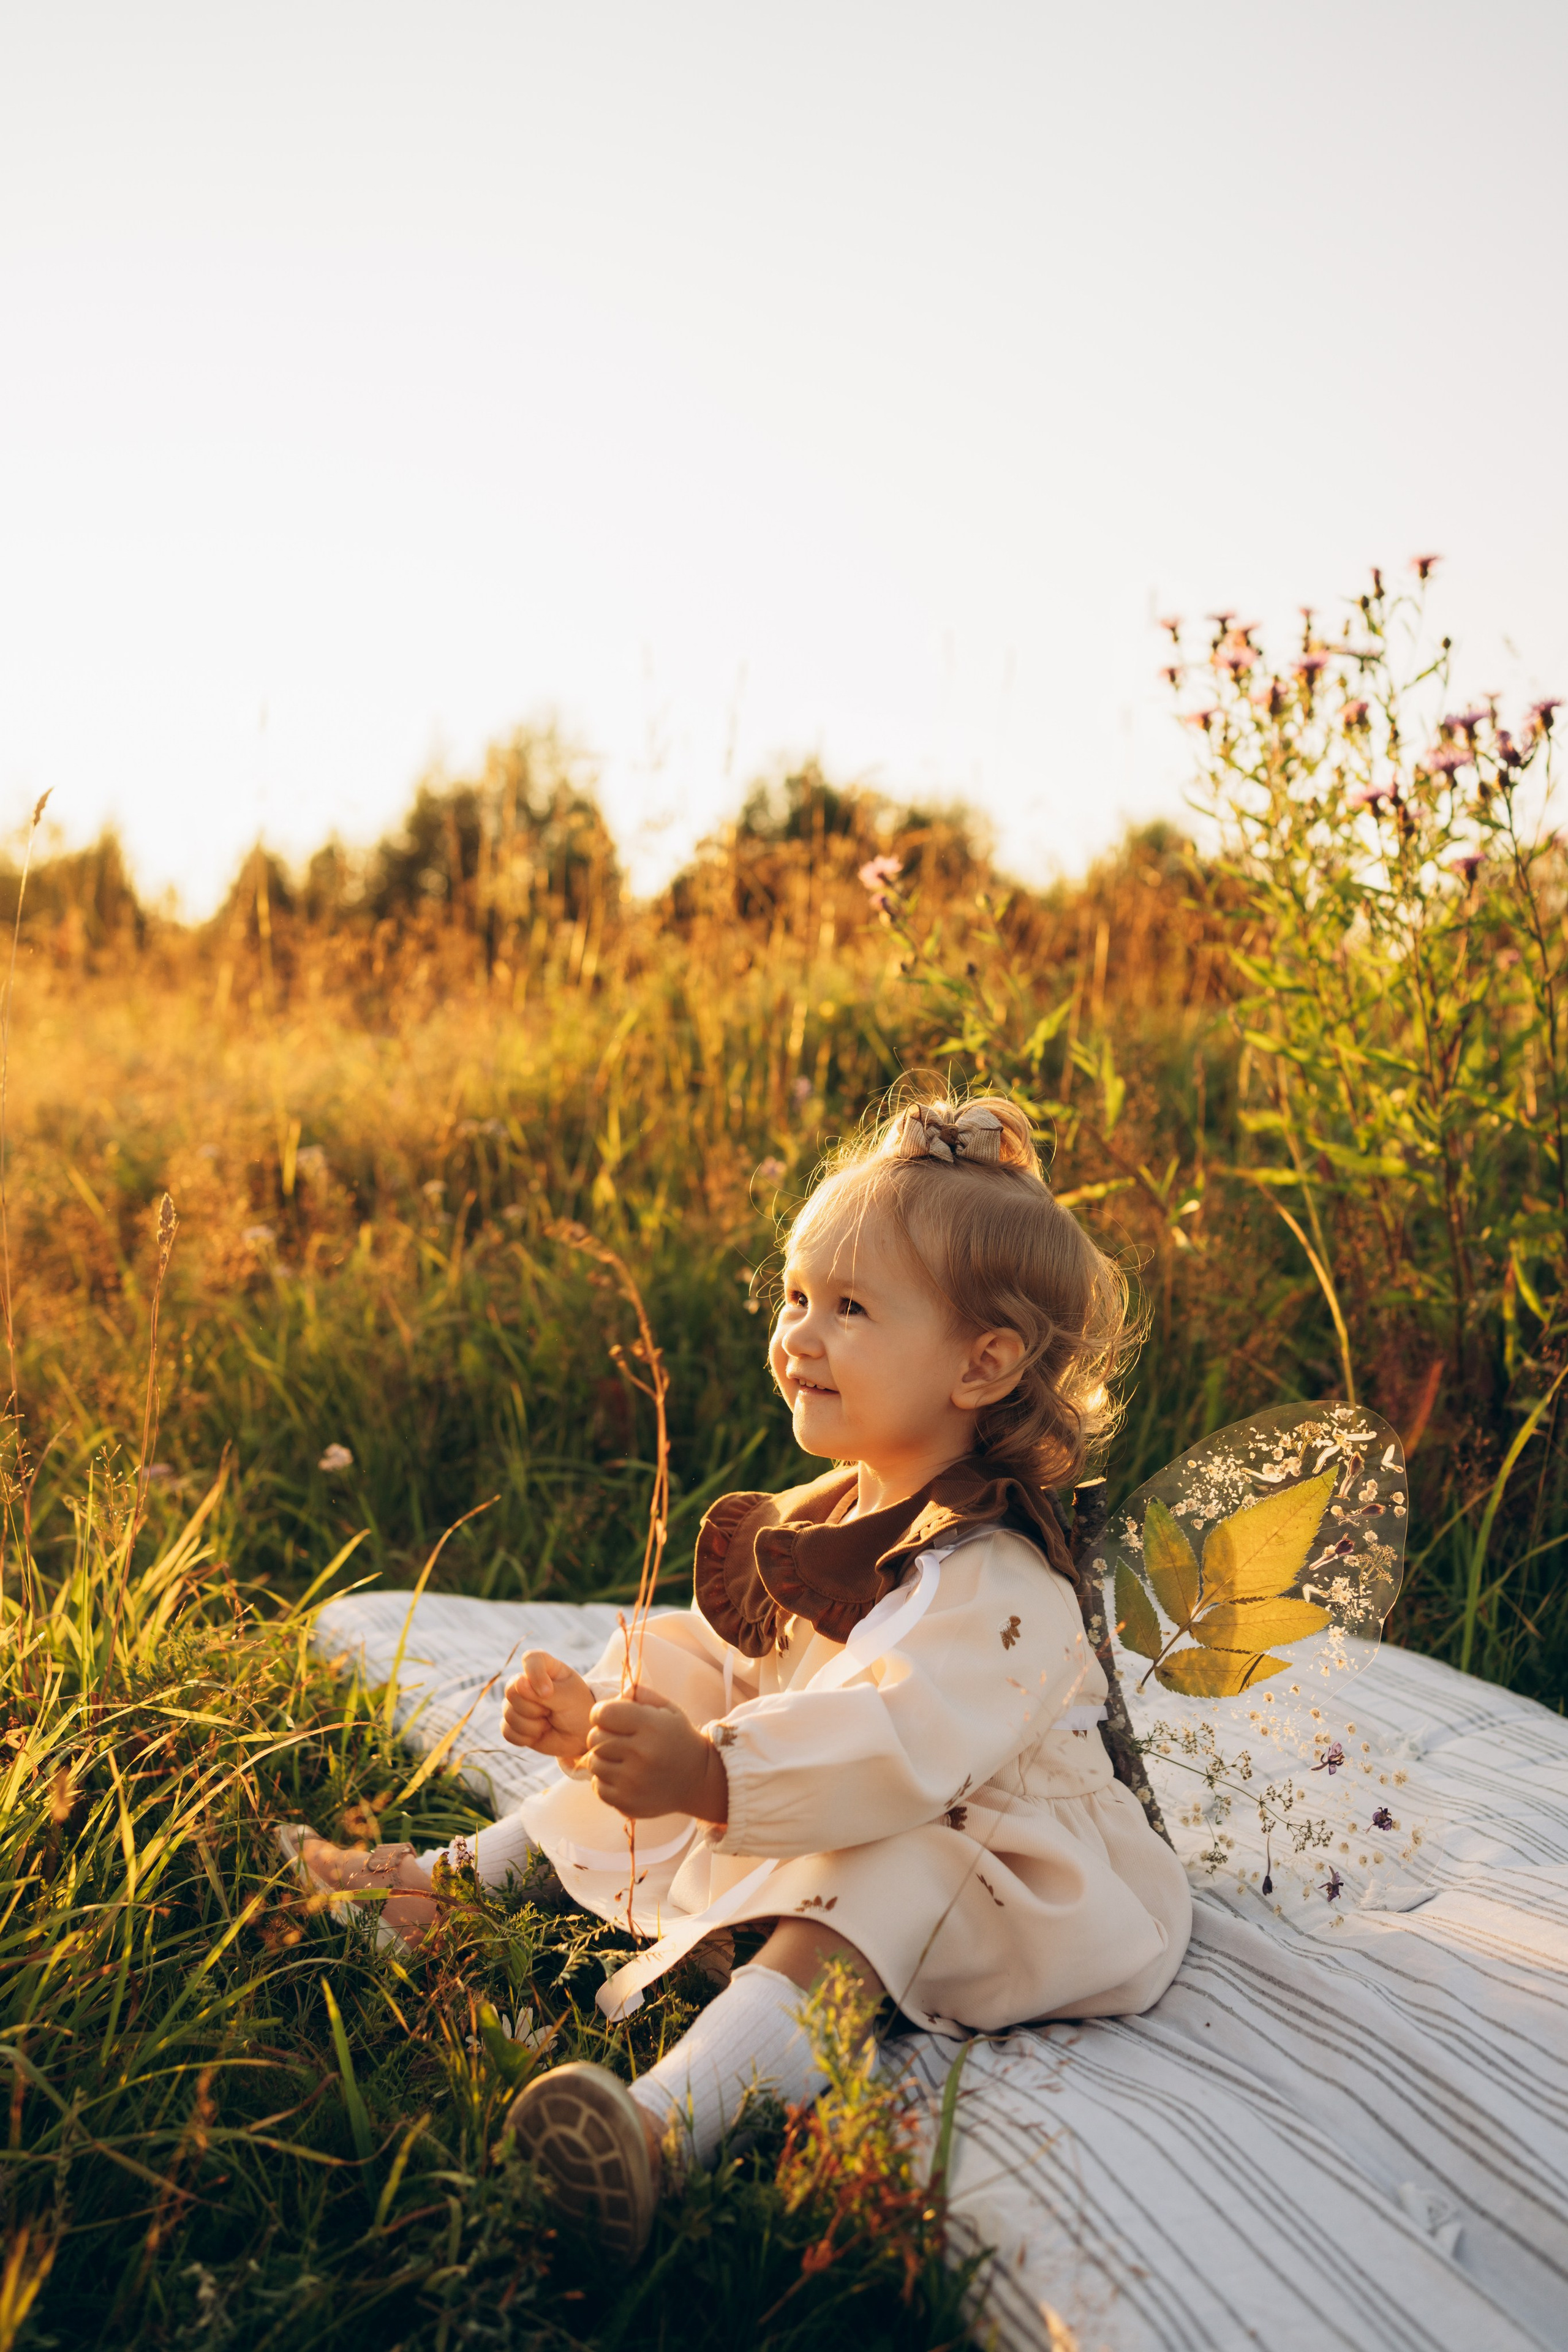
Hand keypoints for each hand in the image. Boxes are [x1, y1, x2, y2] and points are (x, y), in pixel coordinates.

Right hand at [501, 1652, 594, 1757]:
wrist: (581, 1737)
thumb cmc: (579, 1711)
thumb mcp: (568, 1698)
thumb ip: (544, 1692)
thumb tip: (518, 1683)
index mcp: (546, 1668)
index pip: (530, 1659)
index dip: (534, 1675)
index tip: (548, 1693)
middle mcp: (528, 1683)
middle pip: (511, 1690)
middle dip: (533, 1708)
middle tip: (552, 1712)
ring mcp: (519, 1704)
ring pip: (508, 1713)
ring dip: (532, 1726)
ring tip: (548, 1724)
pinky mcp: (514, 1724)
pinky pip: (506, 1731)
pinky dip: (524, 1737)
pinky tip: (538, 1735)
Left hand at [585, 1686, 728, 1823]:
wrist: (698, 1780)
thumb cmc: (677, 1738)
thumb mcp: (667, 1709)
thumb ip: (640, 1695)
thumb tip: (615, 1695)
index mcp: (651, 1726)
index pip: (603, 1714)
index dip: (601, 1713)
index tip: (610, 1717)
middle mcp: (642, 1754)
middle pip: (594, 1738)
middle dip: (601, 1735)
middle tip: (617, 1738)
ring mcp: (634, 1782)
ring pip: (593, 1763)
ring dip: (602, 1758)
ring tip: (620, 1758)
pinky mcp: (628, 1802)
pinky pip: (597, 1787)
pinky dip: (604, 1780)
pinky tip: (621, 1776)